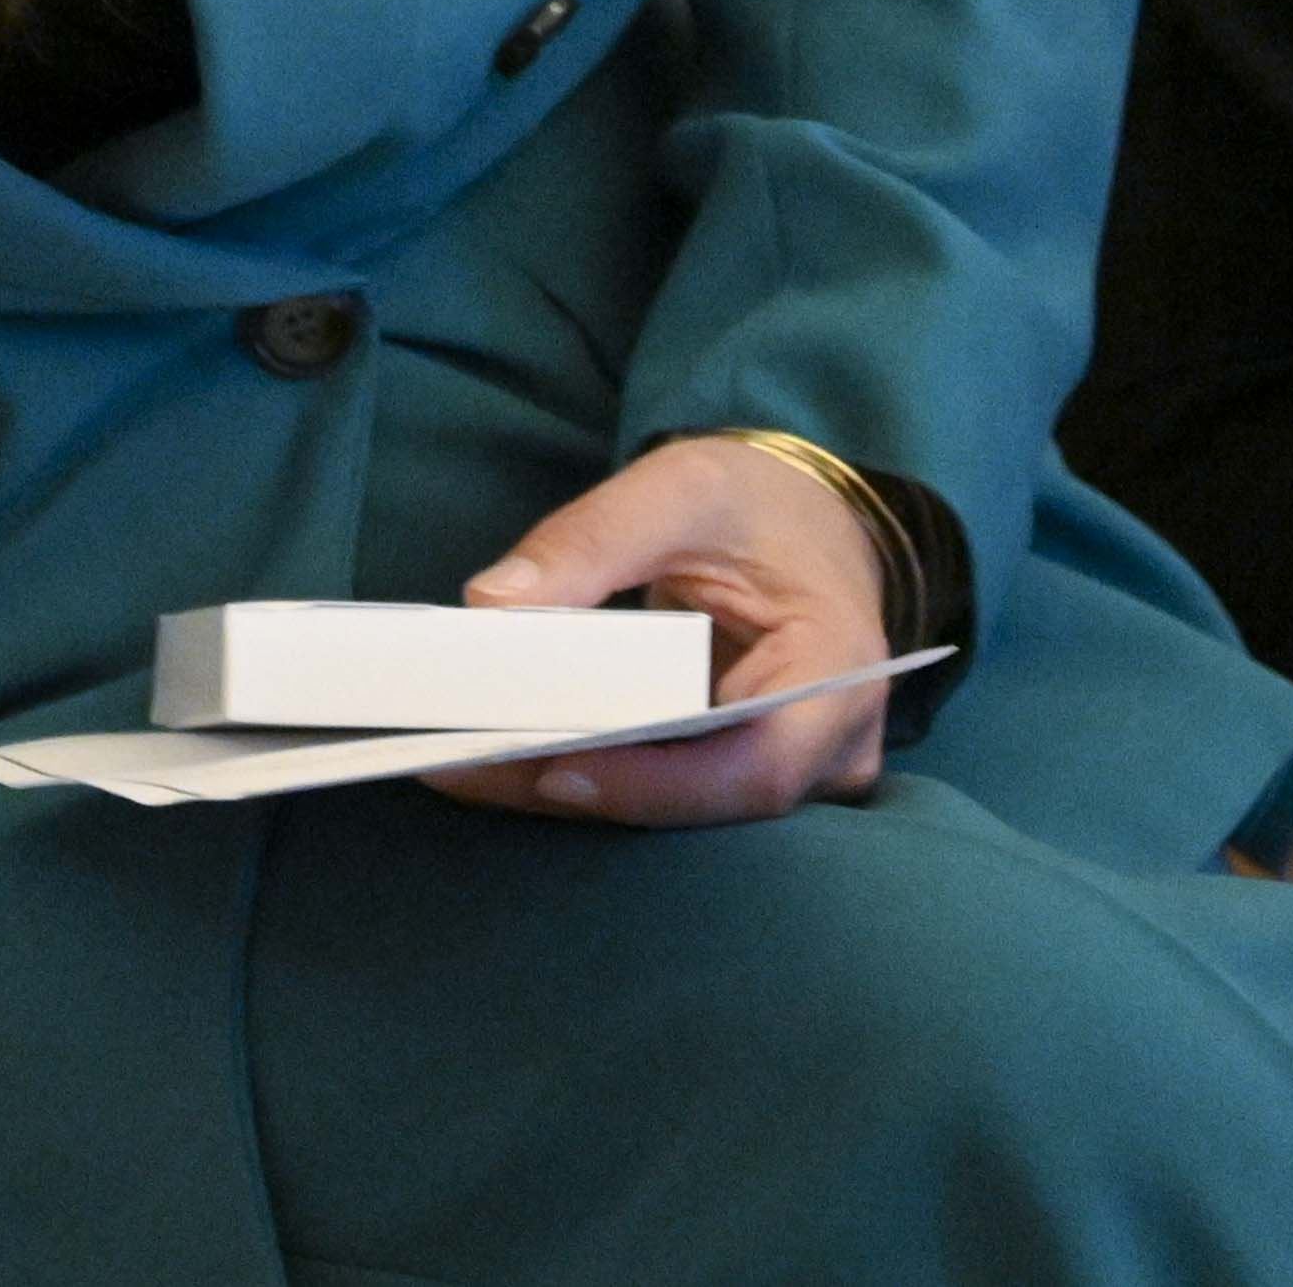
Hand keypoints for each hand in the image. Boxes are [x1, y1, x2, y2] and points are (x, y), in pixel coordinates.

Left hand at [424, 435, 895, 827]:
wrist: (810, 519)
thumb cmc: (761, 501)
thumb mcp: (681, 488)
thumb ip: (590, 539)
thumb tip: (489, 607)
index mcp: (836, 672)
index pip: (753, 766)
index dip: (652, 784)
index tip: (551, 769)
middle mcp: (828, 746)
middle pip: (702, 800)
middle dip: (579, 788)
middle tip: (459, 766)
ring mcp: (792, 769)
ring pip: (675, 804)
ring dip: (566, 784)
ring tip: (455, 763)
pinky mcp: (741, 767)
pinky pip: (664, 784)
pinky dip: (585, 767)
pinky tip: (498, 750)